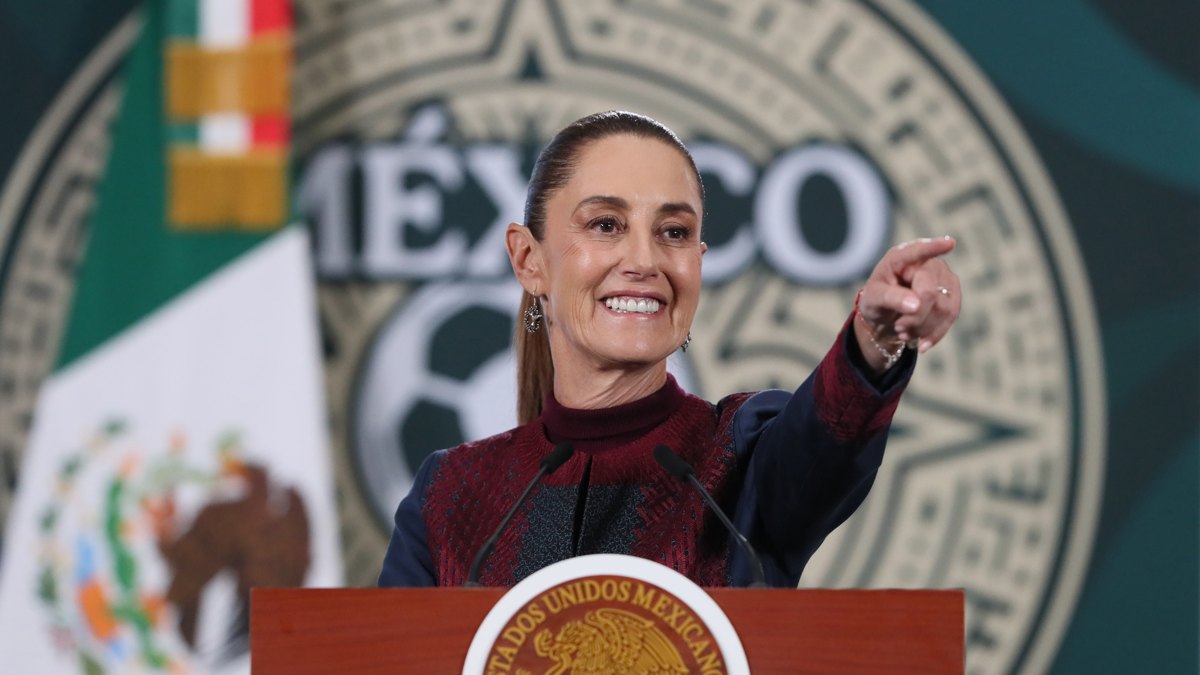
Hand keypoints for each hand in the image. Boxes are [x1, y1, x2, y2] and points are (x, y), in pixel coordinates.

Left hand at [855, 236, 960, 369]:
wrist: (887, 317)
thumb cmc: (876, 300)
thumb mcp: (873, 299)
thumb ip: (890, 298)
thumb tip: (916, 304)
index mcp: (901, 257)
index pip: (919, 251)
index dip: (935, 247)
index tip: (949, 243)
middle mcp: (927, 263)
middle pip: (929, 293)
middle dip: (914, 317)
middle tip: (898, 326)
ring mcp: (944, 277)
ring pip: (944, 308)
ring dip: (922, 327)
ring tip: (904, 331)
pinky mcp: (953, 294)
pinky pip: (952, 317)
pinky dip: (935, 334)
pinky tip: (922, 343)